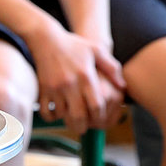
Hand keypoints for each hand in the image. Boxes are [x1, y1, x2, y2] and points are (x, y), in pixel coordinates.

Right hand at [26, 18, 124, 132]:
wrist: (45, 38)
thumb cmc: (74, 44)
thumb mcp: (96, 50)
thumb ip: (112, 68)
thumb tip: (122, 86)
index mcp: (86, 76)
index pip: (96, 105)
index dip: (99, 116)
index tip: (99, 119)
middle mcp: (70, 84)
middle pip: (79, 116)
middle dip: (84, 126)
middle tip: (85, 127)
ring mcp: (55, 87)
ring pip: (62, 115)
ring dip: (68, 120)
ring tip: (71, 119)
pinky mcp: (43, 89)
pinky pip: (46, 111)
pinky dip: (51, 117)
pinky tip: (55, 113)